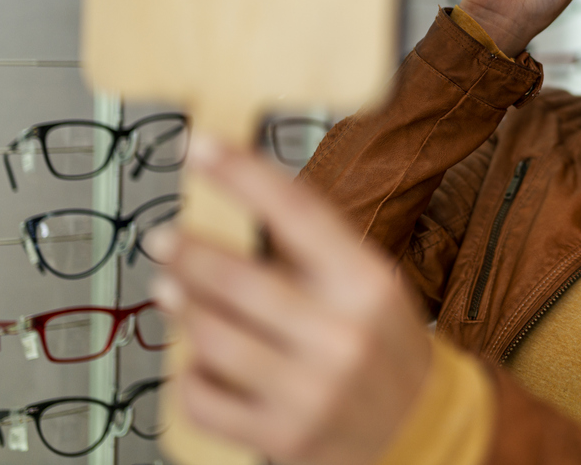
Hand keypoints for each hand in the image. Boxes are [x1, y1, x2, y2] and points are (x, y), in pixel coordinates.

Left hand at [148, 136, 431, 464]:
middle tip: (163, 238)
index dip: (241, 172)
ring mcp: (312, 390)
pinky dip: (187, 375)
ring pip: (211, 337)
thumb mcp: (367, 286)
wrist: (417, 429)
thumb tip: (236, 202)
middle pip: (238, 279)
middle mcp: (342, 334)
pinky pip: (204, 399)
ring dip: (180, 309)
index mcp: (367, 283)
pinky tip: (195, 360)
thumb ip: (313, 250)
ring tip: (170, 293)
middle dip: (187, 252)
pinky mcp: (282, 436)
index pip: (297, 211)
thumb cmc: (383, 347)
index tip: (199, 146)